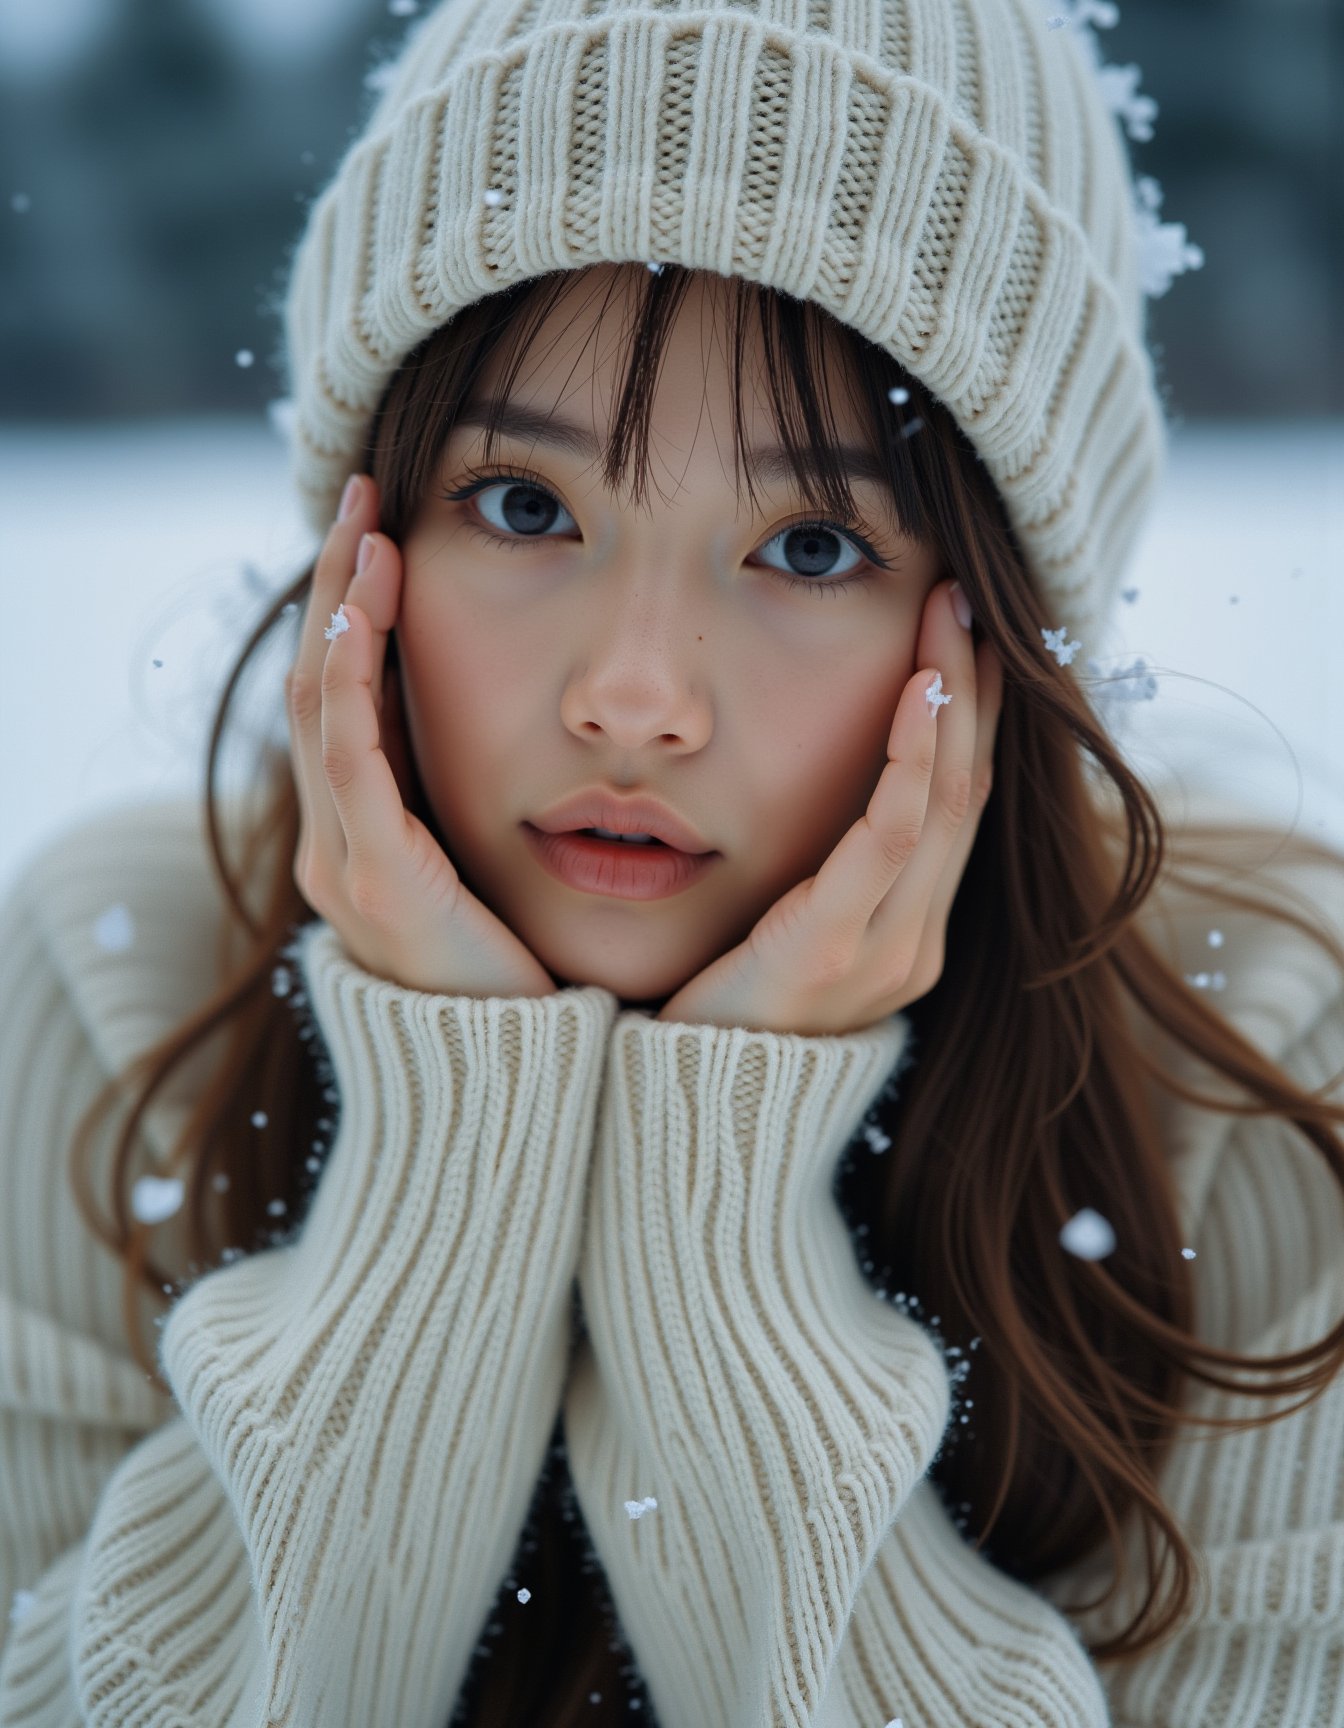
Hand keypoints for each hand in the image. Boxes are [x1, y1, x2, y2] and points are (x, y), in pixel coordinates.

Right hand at [285, 472, 556, 999]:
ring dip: (343, 613)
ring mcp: (345, 864)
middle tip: (364, 499)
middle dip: (339, 588)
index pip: (342, 700)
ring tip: (367, 530)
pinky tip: (360, 619)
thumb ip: (480, 809)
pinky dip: (349, 688)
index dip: (354, 613)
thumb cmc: (513, 981)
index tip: (383, 534)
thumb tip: (527, 734)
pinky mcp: (379, 883)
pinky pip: (349, 767)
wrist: (508, 1085)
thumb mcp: (489, 876)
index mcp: (363, 839)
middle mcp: (336, 845)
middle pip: (319, 688)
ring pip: (323, 711)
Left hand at [656, 578, 1002, 1035]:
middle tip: (967, 600)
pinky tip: (915, 694)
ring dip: (952, 700)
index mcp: (911, 937)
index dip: (973, 718)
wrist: (687, 1112)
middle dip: (974, 689)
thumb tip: (825, 795)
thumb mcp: (787, 933)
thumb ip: (821, 873)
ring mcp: (888, 952)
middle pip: (970, 792)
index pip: (961, 807)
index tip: (969, 639)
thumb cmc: (723, 1012)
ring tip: (948, 619)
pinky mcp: (836, 950)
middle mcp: (918, 943)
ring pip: (948, 801)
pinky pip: (893, 836)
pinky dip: (909, 760)